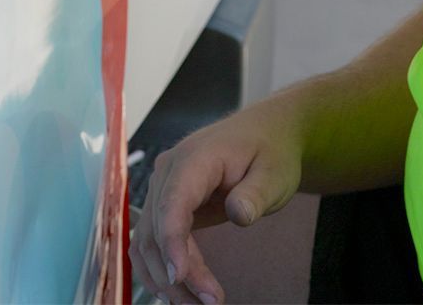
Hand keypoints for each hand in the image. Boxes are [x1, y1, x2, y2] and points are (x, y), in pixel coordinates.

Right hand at [131, 98, 305, 303]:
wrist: (264, 133)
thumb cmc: (269, 151)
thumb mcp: (274, 172)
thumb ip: (255, 194)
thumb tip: (239, 214)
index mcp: (194, 158)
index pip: (172, 203)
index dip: (172, 242)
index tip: (181, 276)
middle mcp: (169, 171)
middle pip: (158, 229)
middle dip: (179, 272)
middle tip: (211, 301)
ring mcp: (164, 186)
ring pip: (148, 240)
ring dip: (165, 277)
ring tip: (197, 304)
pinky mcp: (166, 202)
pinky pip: (151, 239)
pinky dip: (158, 266)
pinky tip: (178, 289)